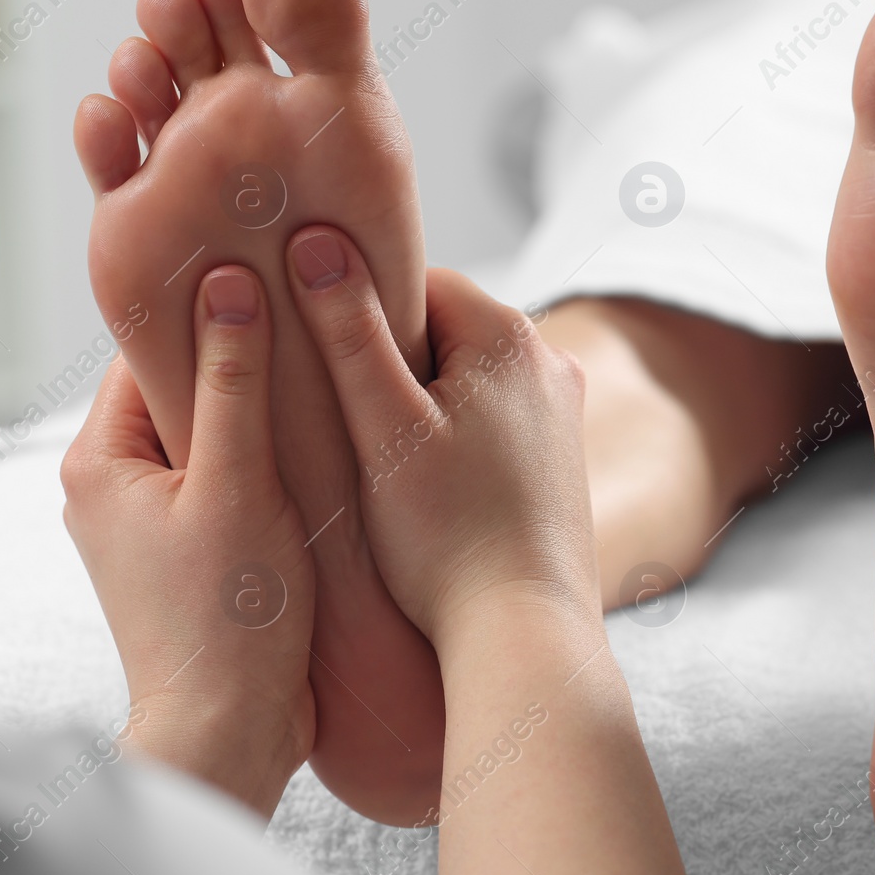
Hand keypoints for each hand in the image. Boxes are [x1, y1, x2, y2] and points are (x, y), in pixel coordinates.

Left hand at [60, 267, 314, 819]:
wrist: (229, 734)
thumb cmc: (228, 619)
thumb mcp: (236, 485)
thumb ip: (233, 383)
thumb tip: (227, 286)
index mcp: (99, 462)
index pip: (147, 353)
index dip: (205, 312)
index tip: (264, 278)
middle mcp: (110, 488)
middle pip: (178, 390)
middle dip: (237, 361)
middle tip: (302, 322)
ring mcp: (148, 524)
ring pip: (206, 438)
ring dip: (256, 415)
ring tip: (316, 382)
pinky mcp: (187, 553)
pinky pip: (222, 481)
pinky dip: (261, 462)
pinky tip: (314, 450)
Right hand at [286, 228, 698, 874]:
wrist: (525, 634)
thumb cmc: (447, 537)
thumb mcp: (383, 427)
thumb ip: (348, 332)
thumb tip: (316, 240)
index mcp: (508, 336)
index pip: (416, 281)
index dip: (355, 308)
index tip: (312, 348)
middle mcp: (549, 363)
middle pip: (442, 330)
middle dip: (386, 357)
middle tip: (332, 406)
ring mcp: (562, 414)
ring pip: (464, 378)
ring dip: (417, 399)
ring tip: (368, 449)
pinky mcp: (561, 462)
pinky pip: (490, 420)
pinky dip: (450, 434)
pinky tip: (417, 482)